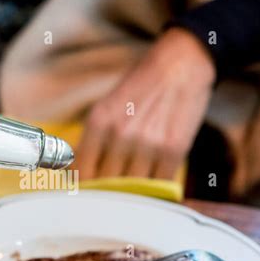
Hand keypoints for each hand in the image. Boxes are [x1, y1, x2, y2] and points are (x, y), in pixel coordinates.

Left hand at [76, 28, 215, 179]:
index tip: (88, 194)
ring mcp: (148, 143)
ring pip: (134, 188)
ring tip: (134, 191)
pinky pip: (160, 183)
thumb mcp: (107, 106)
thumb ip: (94, 138)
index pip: (83, 172)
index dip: (84, 188)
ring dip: (133, 193)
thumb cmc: (141, 86)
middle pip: (107, 184)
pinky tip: (154, 182)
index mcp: (99, 120)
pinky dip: (156, 188)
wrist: (181, 64)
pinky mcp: (174, 149)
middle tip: (111, 196)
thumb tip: (78, 173)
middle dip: (108, 193)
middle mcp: (121, 133)